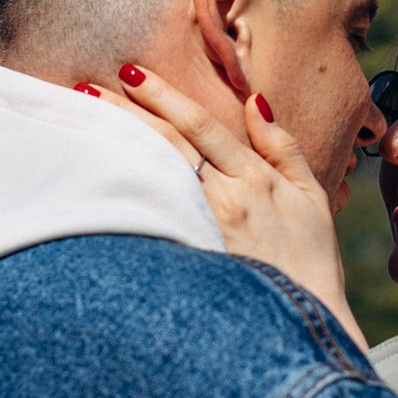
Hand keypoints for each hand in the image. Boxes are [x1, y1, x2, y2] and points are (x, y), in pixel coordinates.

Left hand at [96, 64, 365, 348]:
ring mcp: (203, 230)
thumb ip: (283, 147)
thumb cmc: (312, 260)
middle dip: (127, 112)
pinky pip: (151, 219)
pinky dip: (124, 194)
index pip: (199, 124)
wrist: (305, 325)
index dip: (163, 96)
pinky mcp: (188, 260)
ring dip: (117, 146)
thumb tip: (255, 102)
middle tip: (88, 87)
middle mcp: (224, 199)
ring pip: (152, 177)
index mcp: (254, 178)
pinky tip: (97, 179)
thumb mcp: (312, 196)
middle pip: (166, 144)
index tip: (131, 72)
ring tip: (85, 123)